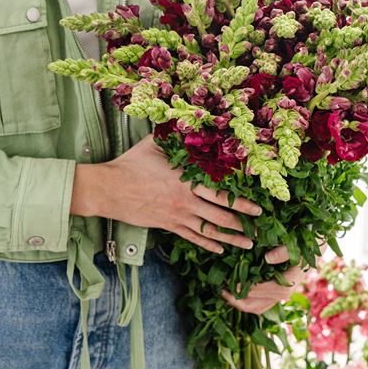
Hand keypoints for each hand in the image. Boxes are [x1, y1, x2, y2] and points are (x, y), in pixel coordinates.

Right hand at [70, 135, 261, 252]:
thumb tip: (185, 120)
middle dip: (242, 224)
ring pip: (209, 231)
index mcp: (186, 181)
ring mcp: (177, 216)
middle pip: (221, 216)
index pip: (221, 195)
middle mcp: (186, 201)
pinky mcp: (167, 225)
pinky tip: (219, 248)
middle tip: (259, 230)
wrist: (108, 189)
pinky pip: (191, 237)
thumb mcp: (153, 145)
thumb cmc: (130, 165)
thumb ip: (173, 136)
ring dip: (230, 238)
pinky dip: (207, 244)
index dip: (242, 203)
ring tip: (247, 244)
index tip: (258, 208)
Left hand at [222, 243, 326, 313]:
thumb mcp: (298, 242)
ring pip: (257, 307)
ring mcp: (280, 294)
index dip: (247, 288)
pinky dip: (246, 300)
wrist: (315, 244)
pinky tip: (233, 291)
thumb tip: (268, 258)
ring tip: (224, 293)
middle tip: (222, 290)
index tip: (231, 282)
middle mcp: (284, 292)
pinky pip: (260, 303)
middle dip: (238, 300)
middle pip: (258, 304)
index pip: (265, 290)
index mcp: (289, 281)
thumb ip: (284, 251)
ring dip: (240, 303)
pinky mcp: (276, 292)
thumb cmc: (305, 241)